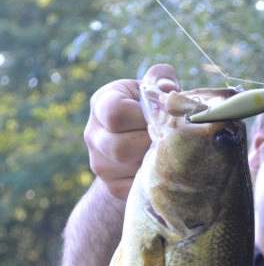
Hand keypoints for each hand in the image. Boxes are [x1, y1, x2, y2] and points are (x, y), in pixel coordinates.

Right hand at [84, 64, 179, 199]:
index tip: (158, 117)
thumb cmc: (149, 110)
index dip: (142, 117)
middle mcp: (93, 134)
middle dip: (150, 144)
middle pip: (120, 147)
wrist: (138, 145)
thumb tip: (167, 89)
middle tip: (167, 139)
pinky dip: (152, 178)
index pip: (114, 113)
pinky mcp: (112, 186)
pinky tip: (160, 167)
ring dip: (153, 161)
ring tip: (166, 152)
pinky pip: (135, 187)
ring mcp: (100, 163)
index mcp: (102, 103)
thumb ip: (161, 78)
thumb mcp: (153, 89)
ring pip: (129, 169)